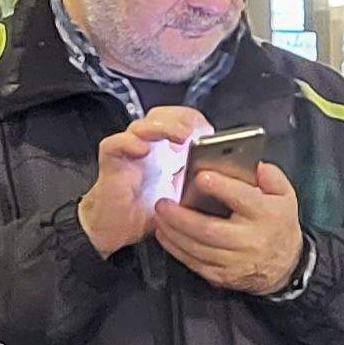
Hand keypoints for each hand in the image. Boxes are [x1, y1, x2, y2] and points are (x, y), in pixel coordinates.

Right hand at [81, 108, 208, 256]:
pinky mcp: (112, 159)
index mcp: (169, 148)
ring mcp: (130, 148)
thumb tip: (232, 178)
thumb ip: (201, 182)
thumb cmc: (150, 211)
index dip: (197, 123)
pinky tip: (142, 149)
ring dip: (162, 127)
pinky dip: (129, 142)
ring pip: (143, 124)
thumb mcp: (185, 197)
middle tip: (194, 134)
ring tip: (178, 137)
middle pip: (164, 115)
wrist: (118, 229)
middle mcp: (150, 143)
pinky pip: (116, 143)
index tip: (210, 136)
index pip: (184, 120)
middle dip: (182, 120)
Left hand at [153, 161, 306, 294]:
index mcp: (266, 215)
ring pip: (197, 248)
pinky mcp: (222, 275)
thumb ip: (271, 176)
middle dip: (181, 216)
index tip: (199, 176)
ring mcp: (235, 261)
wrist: (285, 266)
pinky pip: (194, 263)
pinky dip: (176, 249)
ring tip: (159, 216)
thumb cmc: (278, 225)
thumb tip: (255, 165)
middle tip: (162, 203)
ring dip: (173, 232)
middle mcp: (250, 239)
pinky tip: (165, 235)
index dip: (219, 187)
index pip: (242, 198)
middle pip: (209, 229)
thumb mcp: (285, 195)